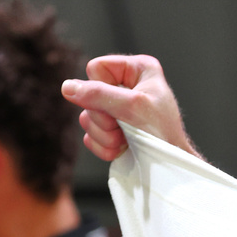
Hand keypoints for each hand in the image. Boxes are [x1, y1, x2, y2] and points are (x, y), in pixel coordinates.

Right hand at [61, 54, 200, 160]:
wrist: (169, 168)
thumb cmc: (163, 134)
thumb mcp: (132, 107)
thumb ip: (99, 94)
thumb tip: (67, 87)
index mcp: (138, 69)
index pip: (96, 68)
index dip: (102, 89)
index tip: (122, 104)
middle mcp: (126, 86)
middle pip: (88, 95)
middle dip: (105, 118)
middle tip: (124, 127)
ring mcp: (116, 110)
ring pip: (87, 118)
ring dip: (105, 135)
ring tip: (126, 139)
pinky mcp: (110, 131)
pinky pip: (89, 136)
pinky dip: (104, 147)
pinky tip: (122, 148)